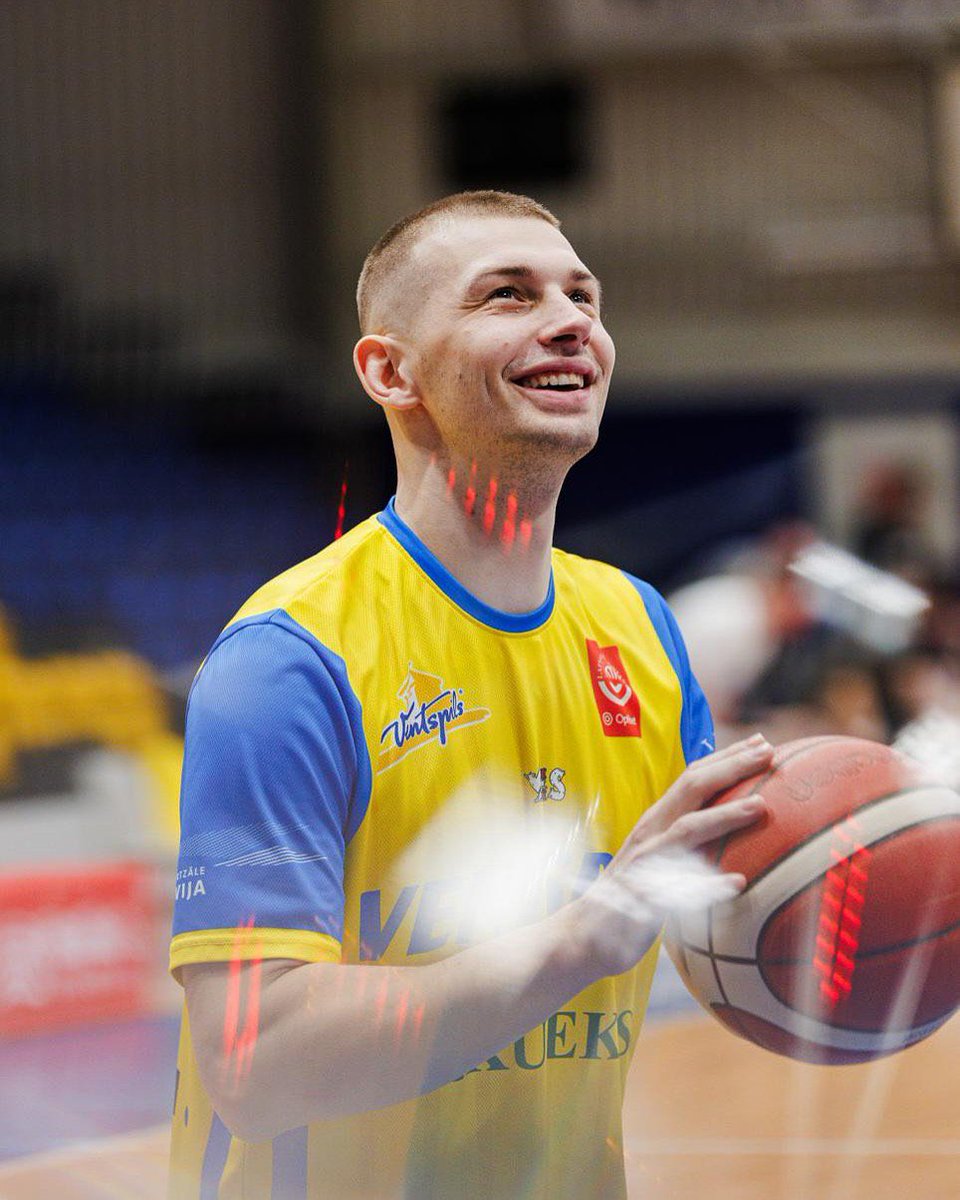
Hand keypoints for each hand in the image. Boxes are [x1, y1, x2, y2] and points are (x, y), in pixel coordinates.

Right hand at [570, 733, 772, 976]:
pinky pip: (678, 889)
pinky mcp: (641, 899)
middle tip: (770, 753)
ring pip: (686, 831)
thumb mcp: (658, 857)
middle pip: (692, 789)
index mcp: (657, 821)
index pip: (693, 777)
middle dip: (732, 767)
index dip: (727, 757)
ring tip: (759, 807)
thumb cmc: (630, 896)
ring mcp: (645, 863)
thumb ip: (686, 839)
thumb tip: (728, 829)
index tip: (762, 743)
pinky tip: (737, 883)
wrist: (583, 934)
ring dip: (723, 816)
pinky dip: (708, 885)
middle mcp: (650, 833)